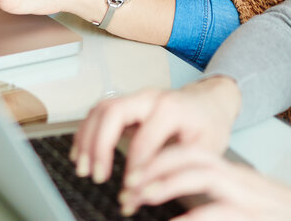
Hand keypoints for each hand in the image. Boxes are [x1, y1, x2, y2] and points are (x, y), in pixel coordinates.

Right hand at [71, 76, 241, 185]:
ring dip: (87, 139)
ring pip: (101, 110)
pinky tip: (80, 154)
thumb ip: (177, 169)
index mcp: (171, 108)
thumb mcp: (206, 148)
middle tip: (97, 176)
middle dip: (100, 146)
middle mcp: (149, 97)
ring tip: (83, 168)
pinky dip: (86, 133)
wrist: (209, 102)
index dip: (134, 167)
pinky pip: (98, 113)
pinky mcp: (126, 104)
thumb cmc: (209, 125)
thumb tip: (149, 192)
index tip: (130, 189)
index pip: (144, 139)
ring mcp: (135, 98)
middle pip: (113, 113)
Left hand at [117, 145, 290, 219]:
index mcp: (232, 176)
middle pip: (191, 155)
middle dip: (155, 165)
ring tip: (141, 196)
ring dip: (167, 182)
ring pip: (202, 174)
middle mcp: (238, 179)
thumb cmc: (279, 218)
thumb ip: (212, 206)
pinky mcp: (253, 213)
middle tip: (128, 185)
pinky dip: (192, 217)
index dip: (159, 160)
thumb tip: (180, 213)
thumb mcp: (241, 209)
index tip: (133, 175)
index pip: (190, 153)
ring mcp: (247, 194)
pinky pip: (218, 211)